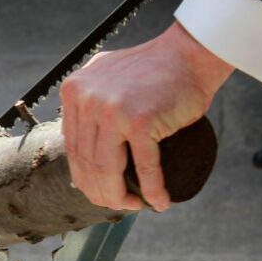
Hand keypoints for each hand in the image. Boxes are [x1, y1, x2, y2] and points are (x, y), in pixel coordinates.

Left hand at [58, 21, 232, 211]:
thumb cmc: (153, 69)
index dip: (85, 177)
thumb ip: (86, 98)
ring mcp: (111, 110)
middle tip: (119, 204)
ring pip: (107, 170)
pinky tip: (158, 202)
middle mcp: (86, 100)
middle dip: (101, 192)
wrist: (188, 54)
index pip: (73, 147)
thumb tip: (74, 135)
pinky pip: (143, 166)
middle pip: (87, 162)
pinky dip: (152, 189)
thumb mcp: (103, 76)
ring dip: (120, 197)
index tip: (99, 191)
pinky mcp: (139, 121)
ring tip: (134, 205)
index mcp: (74, 92)